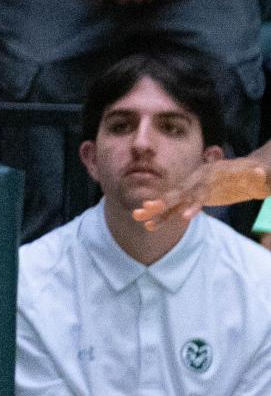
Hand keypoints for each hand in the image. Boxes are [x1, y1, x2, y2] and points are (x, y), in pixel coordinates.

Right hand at [135, 154, 270, 228]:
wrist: (248, 172)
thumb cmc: (252, 175)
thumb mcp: (255, 175)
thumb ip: (255, 176)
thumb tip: (260, 174)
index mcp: (210, 177)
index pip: (200, 193)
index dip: (192, 205)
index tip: (183, 217)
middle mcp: (197, 182)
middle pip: (178, 195)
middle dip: (161, 204)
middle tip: (145, 211)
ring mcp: (193, 189)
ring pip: (171, 201)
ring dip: (155, 210)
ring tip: (138, 217)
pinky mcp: (193, 197)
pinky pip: (175, 206)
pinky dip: (163, 214)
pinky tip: (150, 222)